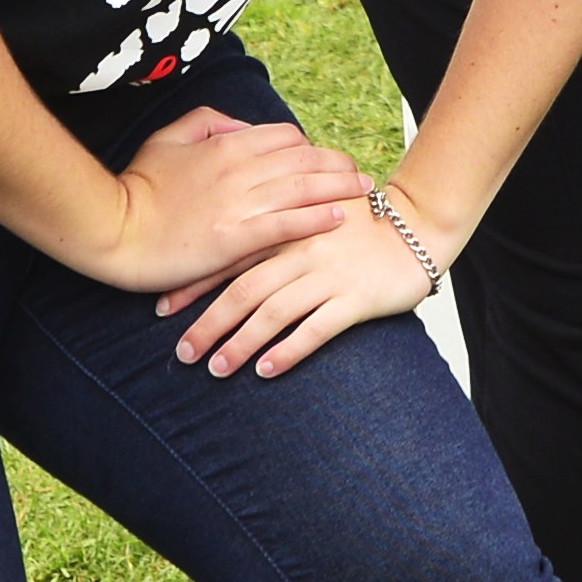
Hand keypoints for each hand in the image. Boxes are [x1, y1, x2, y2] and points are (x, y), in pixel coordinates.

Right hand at [89, 106, 364, 295]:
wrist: (114, 229)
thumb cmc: (137, 186)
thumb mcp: (167, 139)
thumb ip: (205, 122)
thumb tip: (237, 123)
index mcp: (224, 144)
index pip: (284, 138)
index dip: (309, 147)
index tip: (323, 159)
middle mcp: (239, 169)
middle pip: (304, 160)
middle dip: (337, 165)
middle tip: (360, 173)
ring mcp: (239, 204)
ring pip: (303, 189)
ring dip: (339, 187)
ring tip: (364, 191)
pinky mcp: (236, 239)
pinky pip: (287, 225)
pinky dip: (317, 219)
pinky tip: (339, 219)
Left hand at [159, 175, 452, 378]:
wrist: (418, 227)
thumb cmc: (361, 223)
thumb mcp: (312, 211)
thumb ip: (275, 224)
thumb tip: (227, 242)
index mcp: (287, 228)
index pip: (230, 257)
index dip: (195, 285)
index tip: (163, 308)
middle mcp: (302, 250)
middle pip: (243, 290)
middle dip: (208, 324)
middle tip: (183, 354)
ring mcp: (329, 275)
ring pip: (273, 312)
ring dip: (241, 343)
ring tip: (217, 369)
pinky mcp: (356, 299)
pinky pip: (316, 329)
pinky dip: (288, 350)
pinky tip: (267, 370)